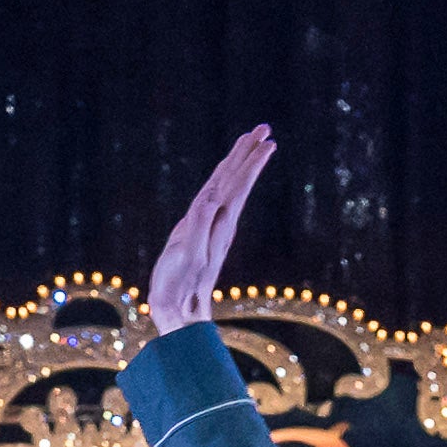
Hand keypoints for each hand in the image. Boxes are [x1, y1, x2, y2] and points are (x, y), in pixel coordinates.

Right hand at [145, 125, 275, 344]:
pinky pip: (216, 202)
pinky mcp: (201, 235)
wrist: (179, 317)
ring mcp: (211, 228)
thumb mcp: (188, 256)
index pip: (237, 184)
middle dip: (248, 154)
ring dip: (239, 165)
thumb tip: (212, 197)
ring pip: (229, 189)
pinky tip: (226, 179)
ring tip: (251, 143)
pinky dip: (223, 185)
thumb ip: (199, 225)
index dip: (249, 161)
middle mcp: (218, 223)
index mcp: (218, 223)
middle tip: (264, 129)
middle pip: (237, 181)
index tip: (266, 139)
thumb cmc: (179, 289)